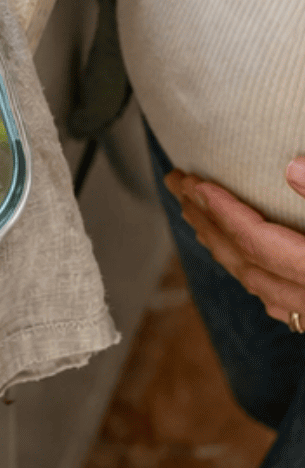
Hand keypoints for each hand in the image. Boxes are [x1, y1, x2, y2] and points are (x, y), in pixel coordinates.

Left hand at [165, 159, 304, 330]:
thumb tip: (291, 167)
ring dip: (219, 244)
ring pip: (255, 284)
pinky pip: (274, 301)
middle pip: (244, 261)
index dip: (224, 210)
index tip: (195, 183)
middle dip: (205, 218)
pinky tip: (235, 259)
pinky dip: (246, 272)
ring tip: (192, 212)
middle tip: (177, 184)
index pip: (257, 241)